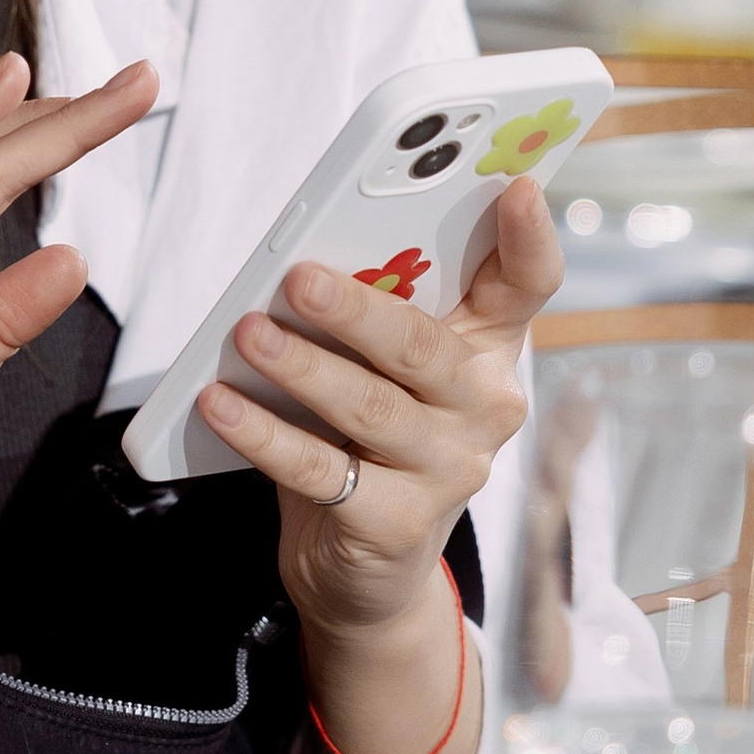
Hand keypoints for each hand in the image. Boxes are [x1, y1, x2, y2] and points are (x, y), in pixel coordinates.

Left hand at [193, 174, 562, 643]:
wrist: (367, 567)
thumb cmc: (370, 436)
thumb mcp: (384, 364)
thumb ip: (378, 306)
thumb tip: (310, 253)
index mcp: (487, 346)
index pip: (527, 282)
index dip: (532, 236)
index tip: (519, 186)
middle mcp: (484, 405)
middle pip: (425, 346)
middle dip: (358, 308)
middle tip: (298, 276)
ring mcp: (449, 469)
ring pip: (370, 407)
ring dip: (302, 368)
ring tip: (247, 335)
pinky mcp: (397, 523)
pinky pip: (321, 471)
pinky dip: (264, 434)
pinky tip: (221, 405)